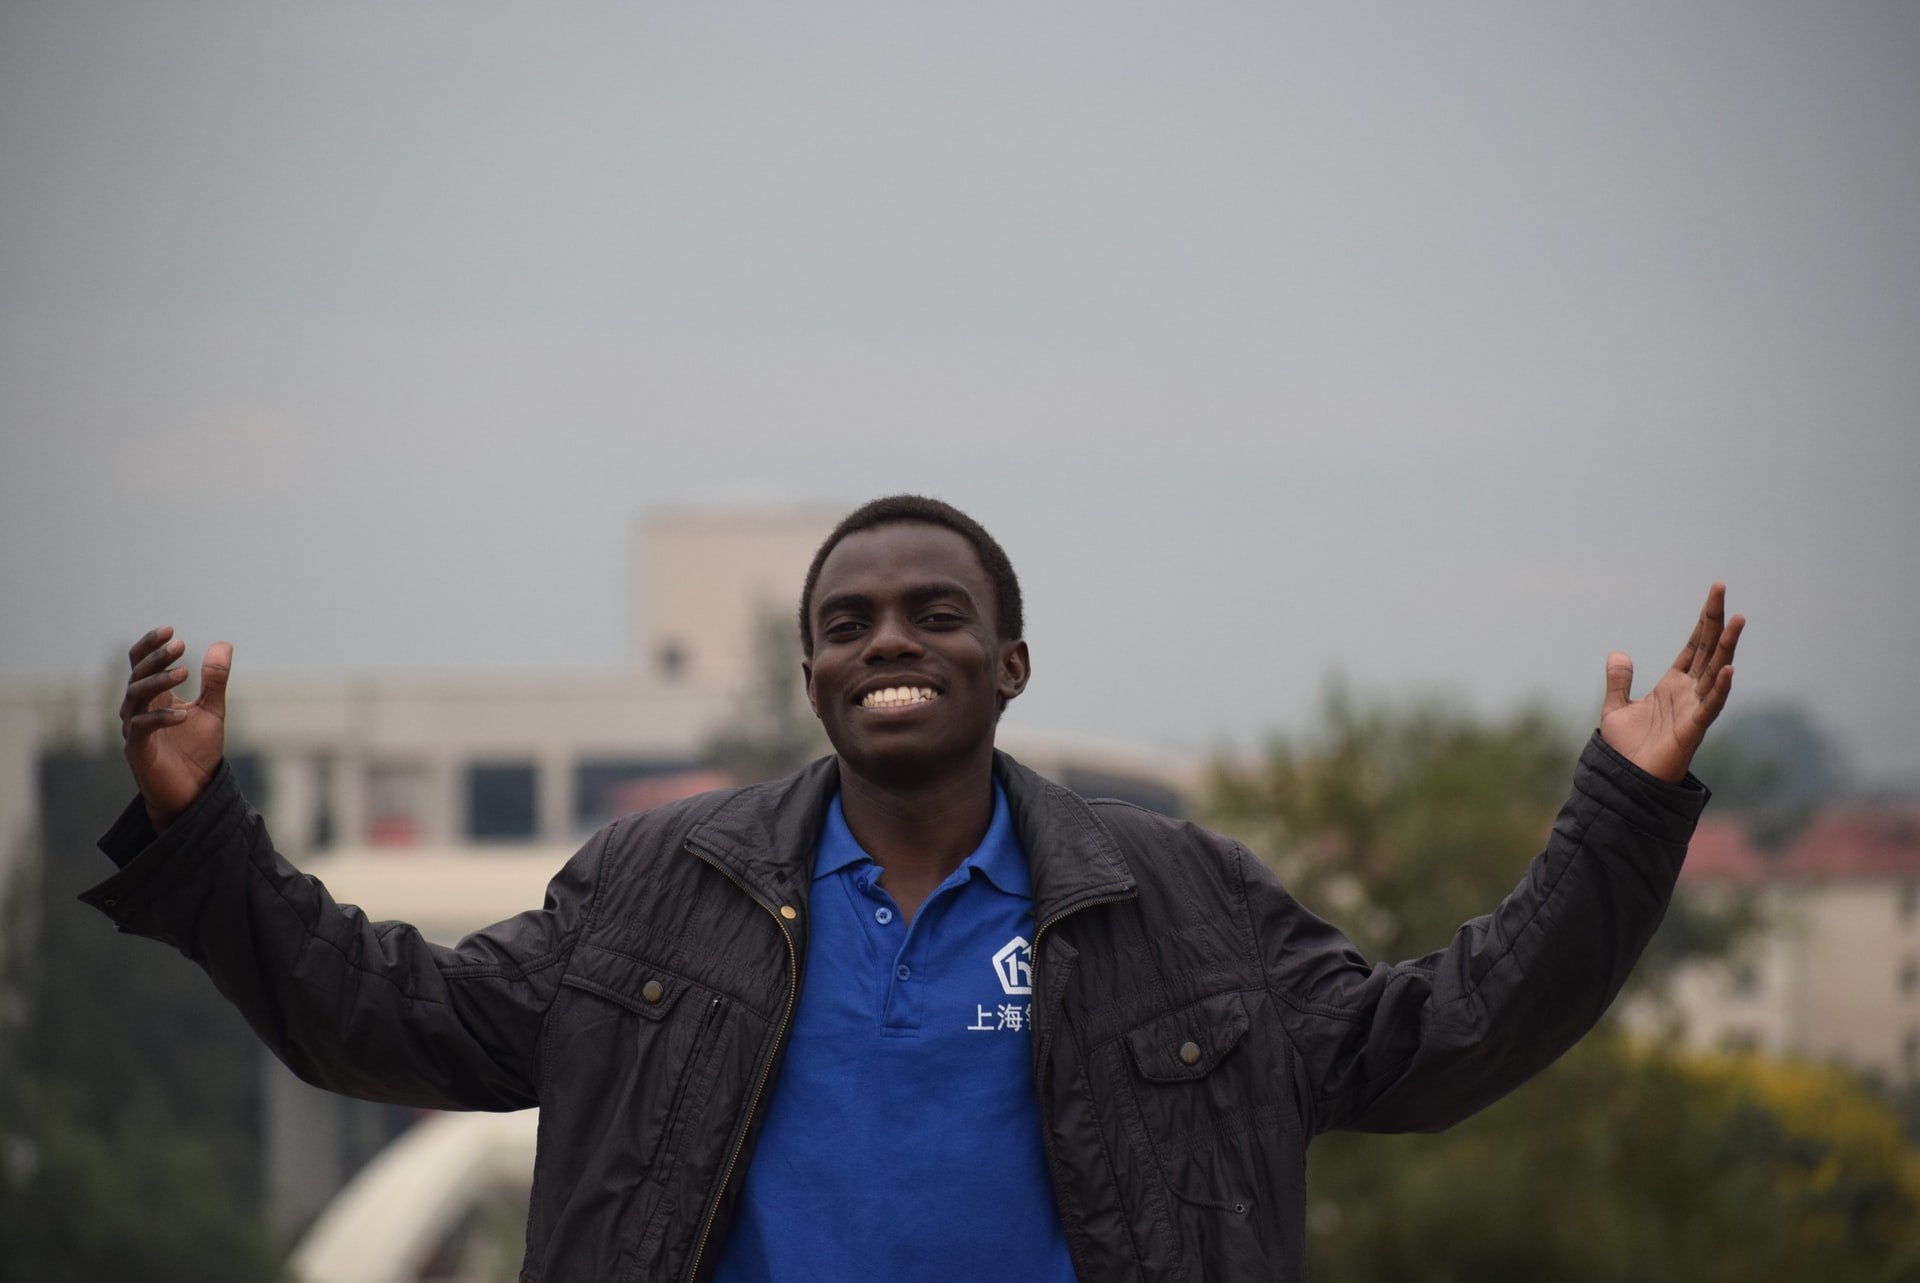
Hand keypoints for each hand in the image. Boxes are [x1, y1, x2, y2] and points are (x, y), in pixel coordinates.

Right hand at [121, 626, 231, 829]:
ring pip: (135, 696)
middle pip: (137, 674)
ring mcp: (135, 728)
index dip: (151, 645)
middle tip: (180, 645)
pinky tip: (184, 713)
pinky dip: (162, 718)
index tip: (171, 630)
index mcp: (155, 696)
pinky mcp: (138, 749)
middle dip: (157, 658)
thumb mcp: (212, 709)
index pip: (142, 662)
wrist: (193, 791)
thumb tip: (223, 643)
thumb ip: (215, 680)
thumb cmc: (197, 750)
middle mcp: (139, 708)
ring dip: (158, 682)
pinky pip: (141, 727)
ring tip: (185, 672)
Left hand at [1599, 584, 1743, 782]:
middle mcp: (1689, 692)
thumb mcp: (1615, 708)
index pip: (1695, 645)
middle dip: (1716, 621)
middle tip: (1722, 590)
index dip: (1704, 620)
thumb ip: (1618, 681)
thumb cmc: (1626, 749)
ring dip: (1727, 647)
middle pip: (1708, 650)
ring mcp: (1694, 709)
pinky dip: (1720, 688)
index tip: (1716, 592)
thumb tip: (1618, 653)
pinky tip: (1728, 669)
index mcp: (1674, 684)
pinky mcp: (1693, 729)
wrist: (1625, 781)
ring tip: (1738, 620)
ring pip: (1716, 672)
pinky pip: (1711, 706)